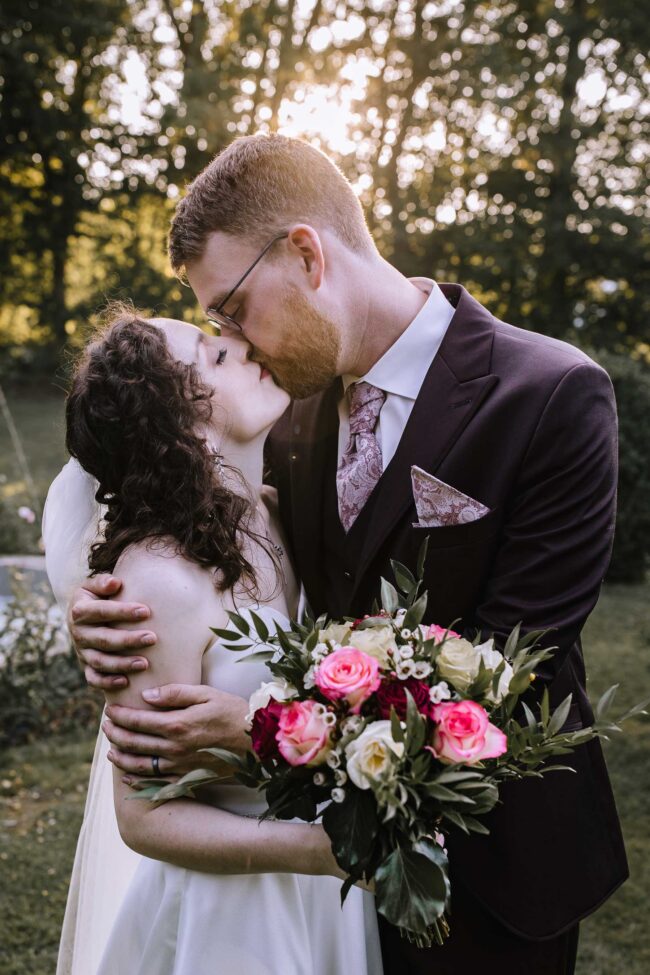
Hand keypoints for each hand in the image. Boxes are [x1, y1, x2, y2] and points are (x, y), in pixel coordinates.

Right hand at [68, 574, 156, 690]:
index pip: (101, 611)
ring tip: (145, 663)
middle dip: (128, 640)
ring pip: (100, 662)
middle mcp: (79, 633)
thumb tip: (115, 583)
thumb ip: (103, 582)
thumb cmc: (97, 596)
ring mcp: (82, 652)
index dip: (122, 612)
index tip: (146, 611)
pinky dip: (107, 683)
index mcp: (80, 611)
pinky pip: (94, 678)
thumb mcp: (94, 585)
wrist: (83, 615)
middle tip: (152, 638)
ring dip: (122, 664)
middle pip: (103, 639)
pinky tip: (126, 682)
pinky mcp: (86, 666)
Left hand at [103, 683, 249, 777]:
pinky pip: (155, 781)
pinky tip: (128, 774)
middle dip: (115, 734)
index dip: (120, 715)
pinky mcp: (187, 777)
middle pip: (134, 742)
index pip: (138, 720)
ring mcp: (179, 765)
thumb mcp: (207, 694)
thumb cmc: (233, 713)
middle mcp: (174, 747)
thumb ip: (176, 693)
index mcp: (177, 724)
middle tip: (106, 726)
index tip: (110, 709)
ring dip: (121, 757)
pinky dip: (137, 778)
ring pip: (140, 765)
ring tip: (111, 751)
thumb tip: (147, 696)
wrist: (257, 744)